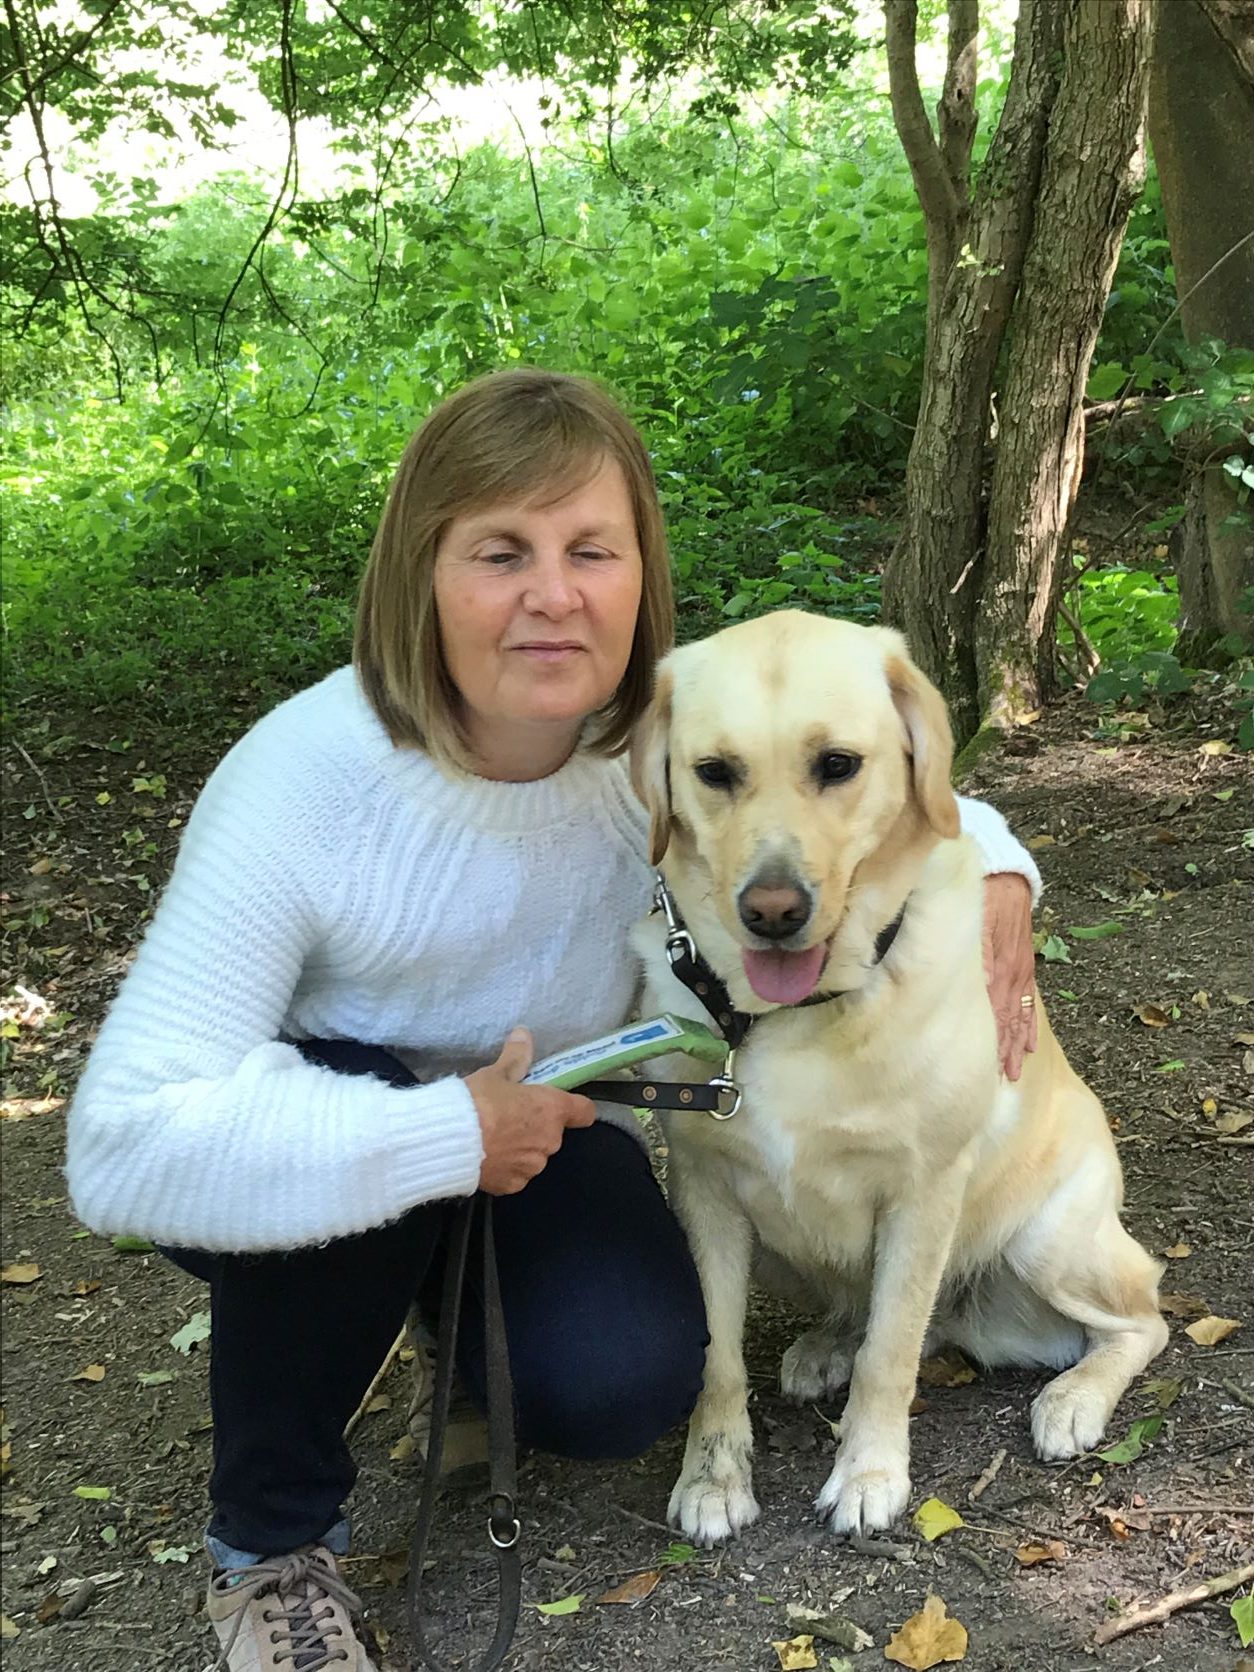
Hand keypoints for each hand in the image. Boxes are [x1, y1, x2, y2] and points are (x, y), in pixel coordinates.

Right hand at [465, 1027, 595, 1194]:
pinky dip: (505, 1168)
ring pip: (534, 1156)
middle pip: (553, 1133)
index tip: (559, 1104)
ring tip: (493, 1139)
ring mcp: (532, 1167)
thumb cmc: (477, 1102)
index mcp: (552, 1111)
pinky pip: (515, 1175)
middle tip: (510, 1117)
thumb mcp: (494, 1074)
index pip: (584, 1112)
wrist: (447, 1141)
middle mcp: (550, 1142)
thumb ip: (515, 1057)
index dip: (574, 1108)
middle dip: (536, 1127)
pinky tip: (485, 1157)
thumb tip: (524, 1034)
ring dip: (521, 1149)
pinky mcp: (512, 1186)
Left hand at [982, 873, 1037, 1081]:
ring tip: (1011, 1073)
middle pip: (1004, 1020)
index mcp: (993, 967)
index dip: (985, 1040)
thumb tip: (968, 985)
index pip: (989, 1012)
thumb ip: (967, 952)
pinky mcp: (1024, 966)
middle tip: (991, 1083)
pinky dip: (1028, 1026)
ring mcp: (1019, 972)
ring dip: (1014, 1045)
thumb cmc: (977, 894)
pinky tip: (1029, 1046)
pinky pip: (1029, 1002)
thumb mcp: (971, 920)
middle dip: (999, 1051)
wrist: (1004, 874)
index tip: (976, 1069)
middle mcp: (1009, 975)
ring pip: (1017, 1016)